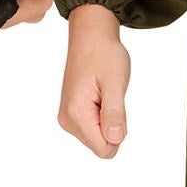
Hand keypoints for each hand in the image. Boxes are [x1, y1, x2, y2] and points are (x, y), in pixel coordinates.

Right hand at [59, 2, 130, 157]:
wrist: (90, 37)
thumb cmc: (103, 55)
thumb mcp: (115, 82)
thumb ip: (114, 113)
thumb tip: (115, 139)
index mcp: (76, 114)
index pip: (105, 149)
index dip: (118, 131)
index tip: (115, 105)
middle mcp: (68, 120)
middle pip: (101, 145)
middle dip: (113, 125)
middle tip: (110, 97)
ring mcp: (68, 117)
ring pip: (98, 138)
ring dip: (108, 119)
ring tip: (104, 93)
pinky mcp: (72, 113)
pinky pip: (94, 128)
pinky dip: (102, 115)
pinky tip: (99, 95)